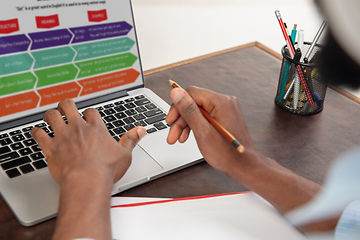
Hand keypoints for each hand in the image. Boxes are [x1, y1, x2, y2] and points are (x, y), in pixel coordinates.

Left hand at [31, 99, 145, 183]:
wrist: (87, 180)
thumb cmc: (106, 169)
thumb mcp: (125, 154)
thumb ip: (131, 140)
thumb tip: (140, 130)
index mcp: (96, 128)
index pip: (91, 111)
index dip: (89, 113)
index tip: (88, 116)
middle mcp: (78, 128)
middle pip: (68, 106)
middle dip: (66, 105)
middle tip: (65, 108)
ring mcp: (63, 136)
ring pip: (52, 116)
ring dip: (50, 115)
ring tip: (50, 116)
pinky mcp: (51, 147)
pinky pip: (39, 134)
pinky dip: (36, 132)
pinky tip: (37, 132)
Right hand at [166, 86, 259, 175]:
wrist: (243, 166)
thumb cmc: (226, 153)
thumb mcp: (202, 131)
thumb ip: (188, 110)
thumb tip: (176, 92)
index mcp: (221, 102)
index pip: (191, 93)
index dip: (177, 107)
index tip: (170, 121)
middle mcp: (225, 102)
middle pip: (194, 103)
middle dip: (180, 119)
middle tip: (172, 135)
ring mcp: (226, 109)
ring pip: (198, 110)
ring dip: (185, 124)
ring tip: (177, 139)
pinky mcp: (225, 116)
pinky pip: (205, 116)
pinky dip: (195, 125)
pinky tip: (188, 136)